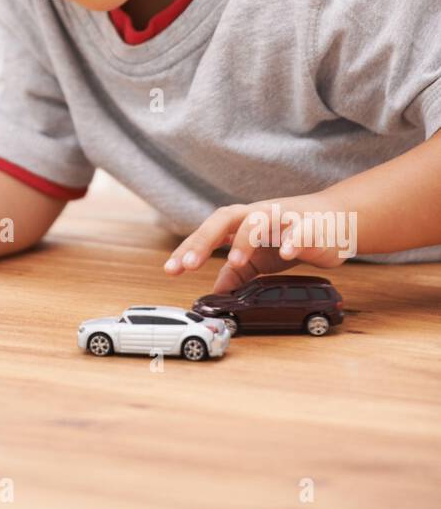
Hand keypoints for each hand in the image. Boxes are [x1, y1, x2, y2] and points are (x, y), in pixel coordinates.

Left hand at [162, 197, 352, 293]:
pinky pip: (301, 231)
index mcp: (243, 222)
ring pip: (260, 219)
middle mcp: (259, 215)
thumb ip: (239, 273)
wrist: (337, 218)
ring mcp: (285, 218)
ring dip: (245, 239)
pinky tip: (286, 254)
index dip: (189, 248)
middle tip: (188, 263)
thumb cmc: (290, 234)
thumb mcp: (260, 257)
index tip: (171, 269)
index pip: (210, 231)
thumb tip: (216, 292)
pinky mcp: (311, 227)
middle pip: (226, 217)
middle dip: (204, 239)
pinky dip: (293, 240)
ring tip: (234, 261)